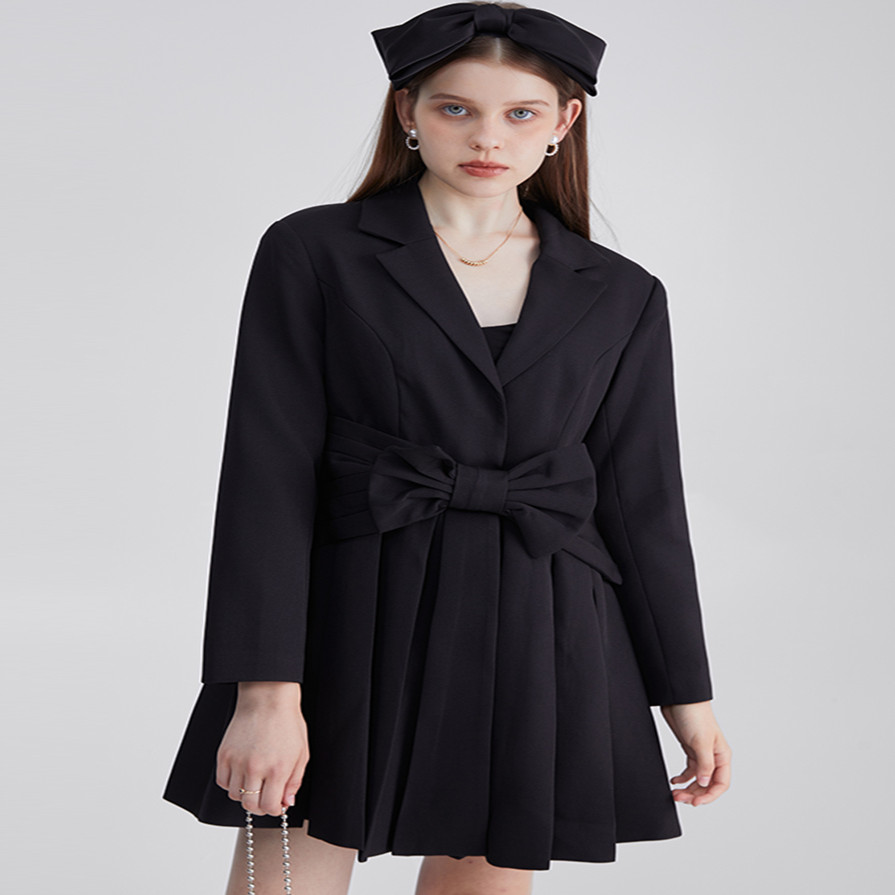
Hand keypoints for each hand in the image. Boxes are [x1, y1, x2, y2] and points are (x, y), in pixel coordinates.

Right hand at [216, 681, 308, 816]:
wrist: (267, 698)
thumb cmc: (287, 722)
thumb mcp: (301, 753)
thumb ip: (294, 782)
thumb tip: (286, 803)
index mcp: (278, 768)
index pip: (270, 806)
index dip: (274, 809)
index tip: (276, 804)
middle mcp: (255, 767)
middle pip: (250, 805)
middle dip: (260, 806)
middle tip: (265, 797)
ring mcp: (237, 761)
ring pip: (235, 795)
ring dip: (245, 794)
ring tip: (255, 781)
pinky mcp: (224, 754)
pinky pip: (222, 782)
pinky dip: (231, 783)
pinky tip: (242, 773)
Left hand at [660, 700, 730, 806]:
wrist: (679, 698)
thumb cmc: (695, 714)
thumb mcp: (701, 741)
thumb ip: (705, 764)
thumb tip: (706, 783)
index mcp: (722, 755)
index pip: (720, 784)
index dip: (709, 796)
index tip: (695, 802)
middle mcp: (713, 757)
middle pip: (708, 784)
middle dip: (695, 794)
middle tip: (680, 798)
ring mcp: (701, 753)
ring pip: (697, 779)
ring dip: (688, 788)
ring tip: (675, 793)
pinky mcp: (690, 749)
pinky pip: (689, 770)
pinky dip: (682, 778)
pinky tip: (675, 781)